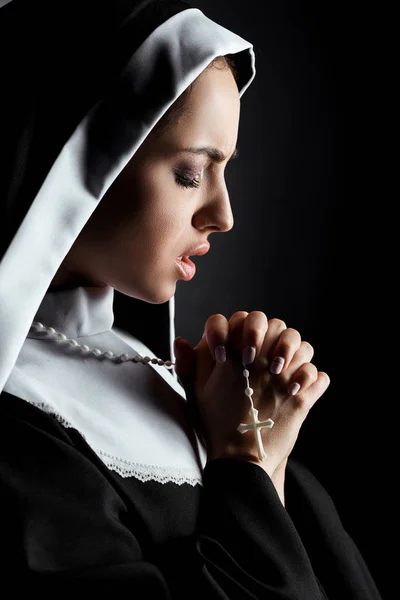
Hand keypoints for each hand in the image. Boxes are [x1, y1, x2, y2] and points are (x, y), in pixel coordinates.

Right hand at [174, 311, 329, 477]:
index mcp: (235, 357)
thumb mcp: (196, 391)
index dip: (243, 328)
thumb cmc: (216, 425)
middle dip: (274, 336)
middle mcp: (262, 362)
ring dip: (297, 355)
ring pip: (303, 347)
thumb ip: (190, 362)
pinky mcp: (302, 399)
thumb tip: (183, 340)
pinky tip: (301, 386)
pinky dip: (313, 379)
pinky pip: (319, 376)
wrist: (239, 461)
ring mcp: (284, 379)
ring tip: (285, 370)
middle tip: (266, 357)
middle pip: (278, 326)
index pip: (245, 318)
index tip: (238, 351)